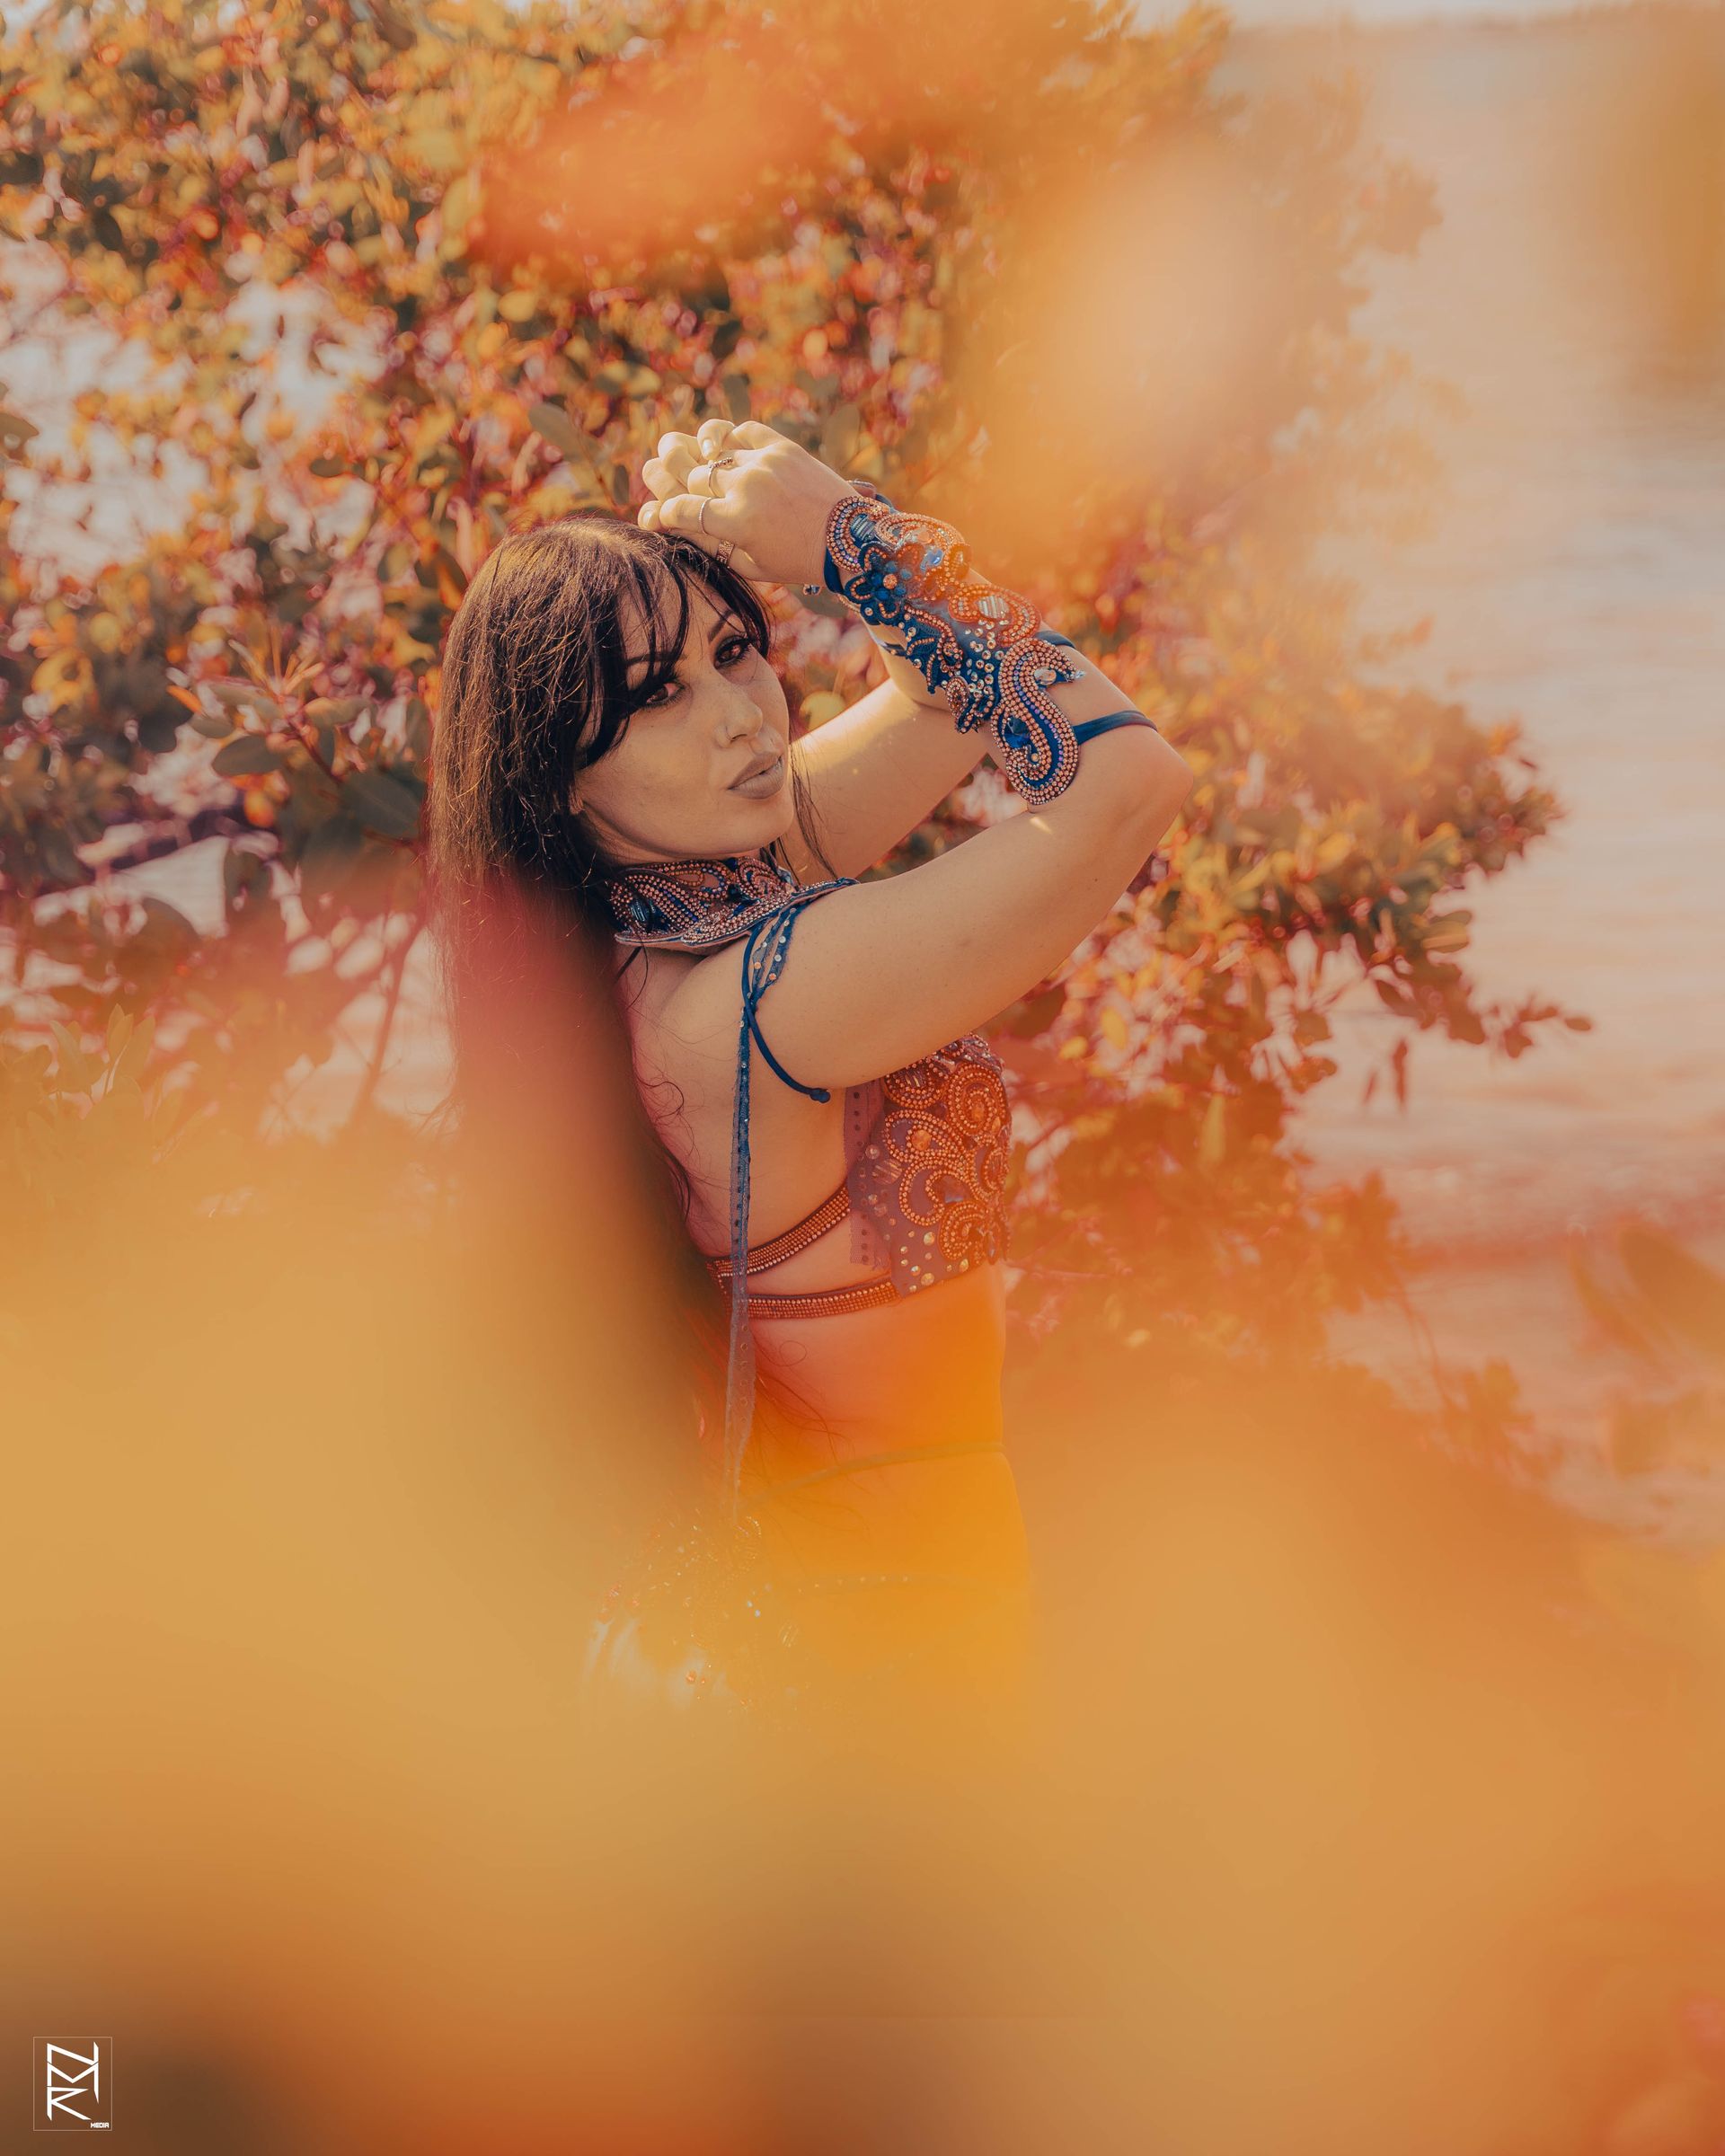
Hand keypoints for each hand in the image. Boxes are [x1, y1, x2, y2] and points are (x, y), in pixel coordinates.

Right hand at [636, 419, 854, 588]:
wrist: (852, 539)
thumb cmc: (798, 560)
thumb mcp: (751, 566)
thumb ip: (709, 544)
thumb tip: (670, 524)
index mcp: (737, 522)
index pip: (681, 508)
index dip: (664, 511)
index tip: (661, 514)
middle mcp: (747, 487)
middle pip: (691, 476)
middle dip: (673, 481)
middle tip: (665, 481)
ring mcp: (765, 462)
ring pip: (713, 453)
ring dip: (699, 459)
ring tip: (692, 464)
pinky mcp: (782, 446)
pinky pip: (742, 430)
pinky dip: (728, 438)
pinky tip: (723, 450)